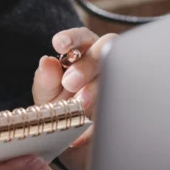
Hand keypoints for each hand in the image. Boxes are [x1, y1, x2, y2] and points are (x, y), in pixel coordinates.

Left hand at [31, 27, 116, 169]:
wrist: (71, 133)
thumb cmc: (58, 103)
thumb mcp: (47, 91)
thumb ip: (46, 77)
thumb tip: (46, 61)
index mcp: (84, 49)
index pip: (81, 37)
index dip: (72, 38)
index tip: (59, 44)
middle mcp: (104, 60)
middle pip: (103, 52)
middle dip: (87, 65)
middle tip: (69, 82)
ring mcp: (117, 80)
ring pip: (116, 75)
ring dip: (98, 88)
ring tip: (80, 103)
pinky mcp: (124, 102)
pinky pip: (121, 105)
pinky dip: (103, 117)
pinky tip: (86, 130)